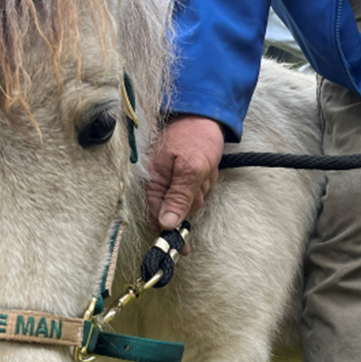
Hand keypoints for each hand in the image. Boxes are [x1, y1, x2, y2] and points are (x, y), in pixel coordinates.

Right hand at [145, 114, 224, 235]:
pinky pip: (195, 189)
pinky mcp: (181, 174)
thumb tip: (166, 225)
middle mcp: (158, 182)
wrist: (204, 112)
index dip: (171, 234)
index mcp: (154, 181)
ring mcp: (170, 178)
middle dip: (194, 199)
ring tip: (204, 168)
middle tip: (201, 180)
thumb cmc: (196, 135)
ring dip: (201, 188)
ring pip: (189, 200)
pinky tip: (206, 167)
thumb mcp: (192, 168)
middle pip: (177, 211)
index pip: (157, 218)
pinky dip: (204, 181)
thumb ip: (179, 197)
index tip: (183, 249)